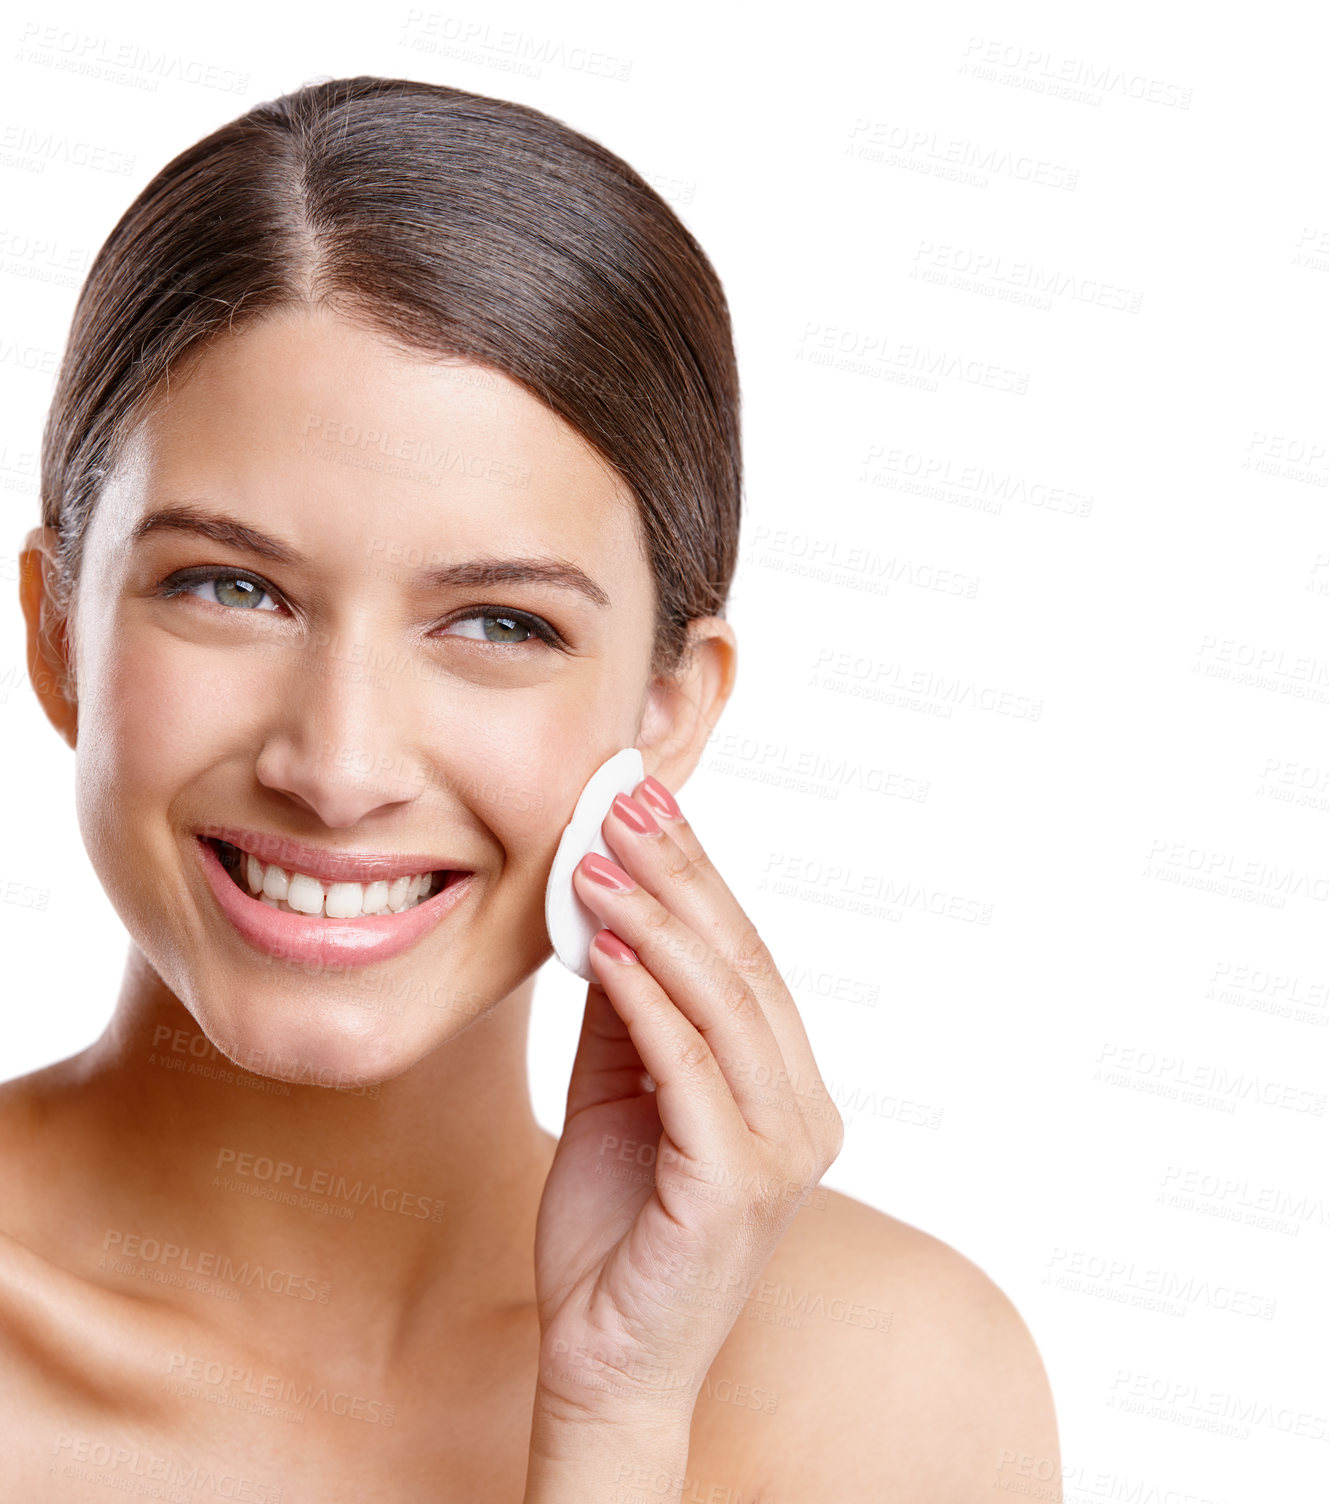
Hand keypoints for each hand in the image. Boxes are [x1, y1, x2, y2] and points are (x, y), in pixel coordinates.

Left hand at [530, 774, 844, 1435]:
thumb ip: (626, 1010)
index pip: (745, 956)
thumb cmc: (614, 1228)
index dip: (697, 873)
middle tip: (626, 800)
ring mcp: (781, 1151)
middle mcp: (803, 1110)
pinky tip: (600, 944)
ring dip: (655, 920)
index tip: (644, 804)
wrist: (605, 1359)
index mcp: (785, 1086)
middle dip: (681, 871)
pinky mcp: (737, 1186)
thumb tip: (606, 909)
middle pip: (743, 962)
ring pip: (724, 1003)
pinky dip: (644, 998)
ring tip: (595, 860)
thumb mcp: (617, 1092)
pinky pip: (689, 1068)